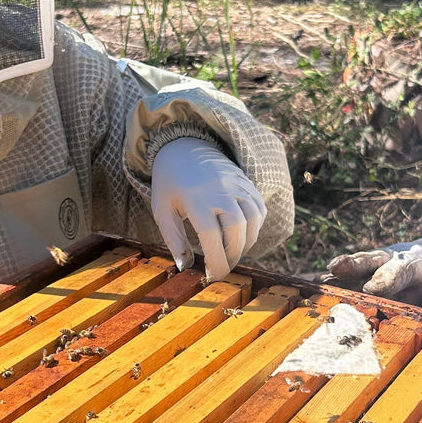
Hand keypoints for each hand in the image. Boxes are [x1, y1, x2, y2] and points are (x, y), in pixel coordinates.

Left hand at [150, 138, 266, 280]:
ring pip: (252, 220)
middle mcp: (220, 191)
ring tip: (233, 254)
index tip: (212, 275)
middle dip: (233, 256)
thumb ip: (173, 239)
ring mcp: (236, 185)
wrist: (183, 147)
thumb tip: (185, 267)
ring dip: (246, 243)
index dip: (216, 260)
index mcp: (196, 199)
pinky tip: (242, 236)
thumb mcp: (162, 210)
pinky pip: (259, 208)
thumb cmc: (170, 183)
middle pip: (236, 230)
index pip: (212, 237)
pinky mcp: (246, 182)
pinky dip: (255, 227)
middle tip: (223, 268)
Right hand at [327, 241, 421, 315]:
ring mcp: (376, 267)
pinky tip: (314, 288)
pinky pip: (347, 278)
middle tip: (336, 269)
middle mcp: (392, 261)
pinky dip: (333, 283)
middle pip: (373, 260)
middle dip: (355, 265)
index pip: (402, 269)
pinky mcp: (365, 274)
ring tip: (320, 280)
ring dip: (339, 274)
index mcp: (417, 264)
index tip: (371, 288)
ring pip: (356, 267)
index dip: (386, 278)